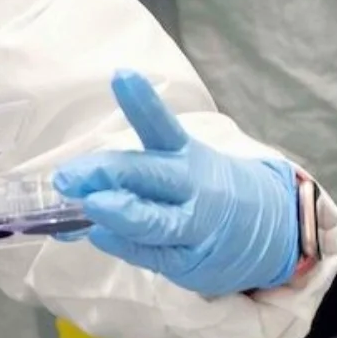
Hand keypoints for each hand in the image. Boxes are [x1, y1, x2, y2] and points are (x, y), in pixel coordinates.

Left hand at [53, 71, 304, 298]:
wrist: (268, 231)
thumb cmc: (206, 192)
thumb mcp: (183, 166)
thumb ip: (133, 172)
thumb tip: (74, 181)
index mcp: (186, 154)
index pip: (162, 125)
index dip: (142, 102)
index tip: (121, 76)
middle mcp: (191, 186)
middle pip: (150, 174)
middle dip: (107, 173)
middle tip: (68, 176)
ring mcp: (193, 225)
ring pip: (155, 220)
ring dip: (120, 213)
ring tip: (90, 206)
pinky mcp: (188, 261)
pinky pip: (153, 254)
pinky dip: (124, 244)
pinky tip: (98, 235)